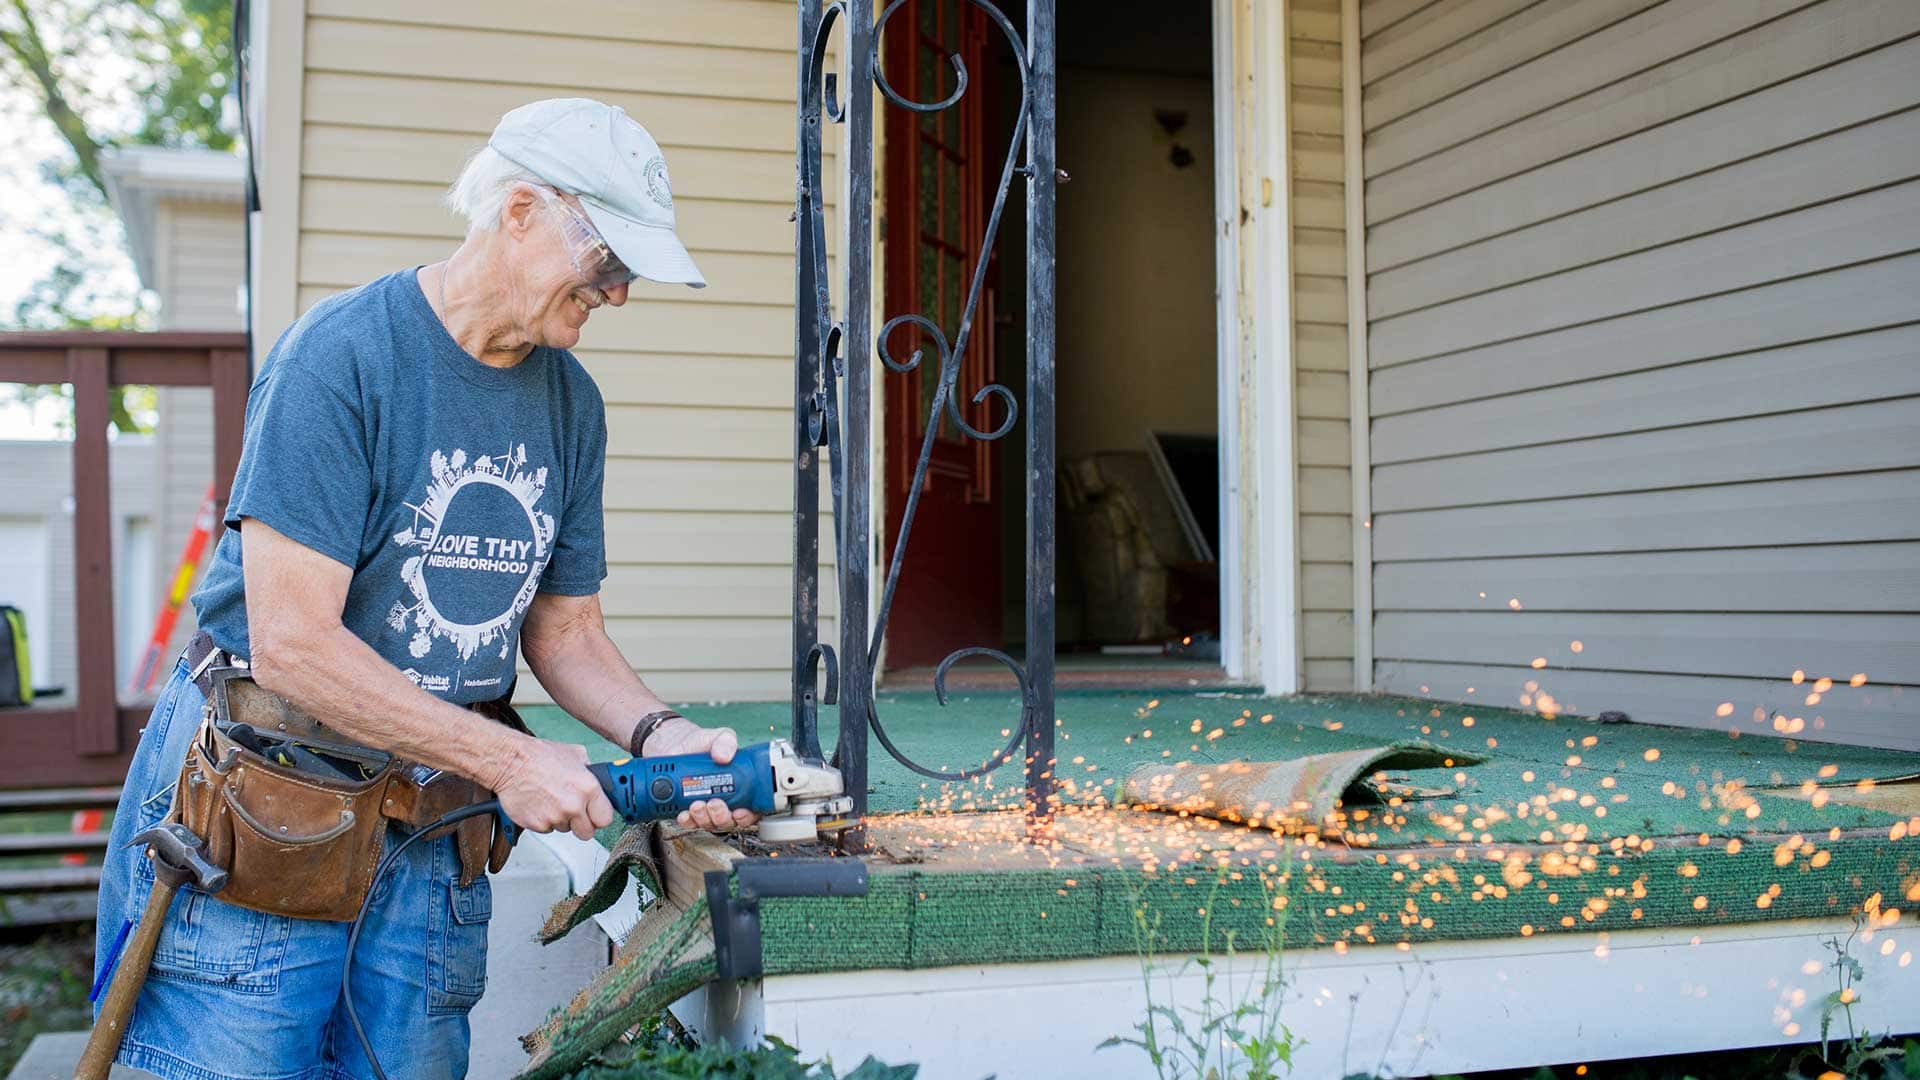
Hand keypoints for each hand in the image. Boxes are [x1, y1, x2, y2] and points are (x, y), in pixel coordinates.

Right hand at [493, 737, 614, 840]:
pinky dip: (543, 820)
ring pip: (565, 830)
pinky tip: (538, 804)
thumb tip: (599, 779)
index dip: (599, 817)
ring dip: (560, 820)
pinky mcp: (538, 825)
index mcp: (588, 788)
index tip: (595, 815)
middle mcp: (574, 805)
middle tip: (572, 812)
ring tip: (550, 800)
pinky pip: (546, 829)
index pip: (605, 819)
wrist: (510, 762)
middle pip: (587, 832)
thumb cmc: (539, 756)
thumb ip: (590, 771)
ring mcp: (555, 817)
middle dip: (581, 824)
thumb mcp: (575, 754)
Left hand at [644, 717, 760, 831]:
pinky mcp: (687, 809)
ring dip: (704, 818)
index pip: (750, 809)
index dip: (747, 815)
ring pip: (709, 823)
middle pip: (729, 820)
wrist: (675, 745)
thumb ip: (726, 741)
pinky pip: (690, 822)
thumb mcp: (719, 736)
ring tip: (696, 805)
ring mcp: (705, 807)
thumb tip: (724, 755)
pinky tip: (684, 813)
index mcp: (739, 786)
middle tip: (714, 803)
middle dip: (722, 817)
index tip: (739, 811)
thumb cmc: (701, 743)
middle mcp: (724, 800)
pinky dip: (687, 821)